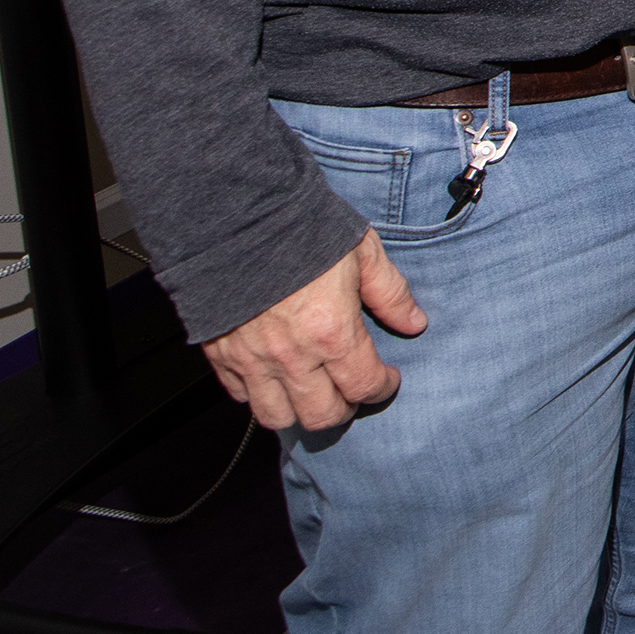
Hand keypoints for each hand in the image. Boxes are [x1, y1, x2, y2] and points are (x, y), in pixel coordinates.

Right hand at [202, 230, 424, 431]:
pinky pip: (239, 396)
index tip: (388, 380)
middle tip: (351, 391)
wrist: (238, 216)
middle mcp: (291, 356)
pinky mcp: (220, 355)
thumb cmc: (302, 229)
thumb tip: (414, 322)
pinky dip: (259, 394)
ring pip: (277, 417)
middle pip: (322, 415)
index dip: (383, 388)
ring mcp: (252, 359)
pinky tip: (274, 376)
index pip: (364, 386)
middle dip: (345, 408)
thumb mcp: (363, 252)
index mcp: (332, 333)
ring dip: (299, 411)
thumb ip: (390, 293)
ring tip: (313, 392)